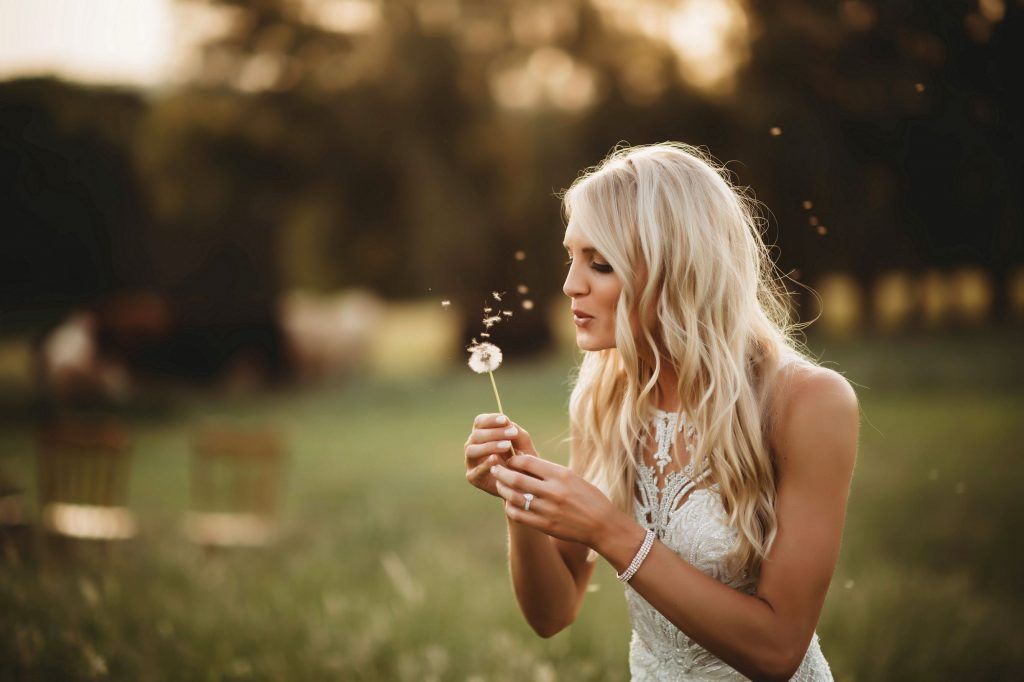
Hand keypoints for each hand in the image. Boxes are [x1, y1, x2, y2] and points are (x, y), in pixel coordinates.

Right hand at [464, 413, 538, 498]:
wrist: (524, 485)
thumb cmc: (522, 461)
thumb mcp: (523, 445)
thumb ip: (517, 433)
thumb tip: (507, 423)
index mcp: (483, 435)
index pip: (480, 422)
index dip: (490, 419)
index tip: (505, 420)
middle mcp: (473, 446)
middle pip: (476, 434)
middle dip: (495, 432)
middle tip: (512, 433)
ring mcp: (471, 462)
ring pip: (471, 449)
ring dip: (489, 445)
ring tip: (506, 446)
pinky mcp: (473, 477)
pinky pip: (476, 470)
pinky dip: (485, 464)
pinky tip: (496, 459)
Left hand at [490, 454, 618, 547]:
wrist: (602, 525)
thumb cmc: (588, 497)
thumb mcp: (571, 477)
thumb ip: (548, 470)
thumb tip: (523, 459)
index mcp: (561, 475)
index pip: (527, 462)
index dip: (513, 459)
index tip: (509, 459)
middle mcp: (553, 491)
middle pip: (516, 479)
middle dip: (501, 472)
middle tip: (495, 468)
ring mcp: (548, 510)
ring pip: (514, 497)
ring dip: (503, 489)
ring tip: (499, 484)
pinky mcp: (545, 525)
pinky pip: (519, 515)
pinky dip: (510, 507)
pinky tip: (508, 503)